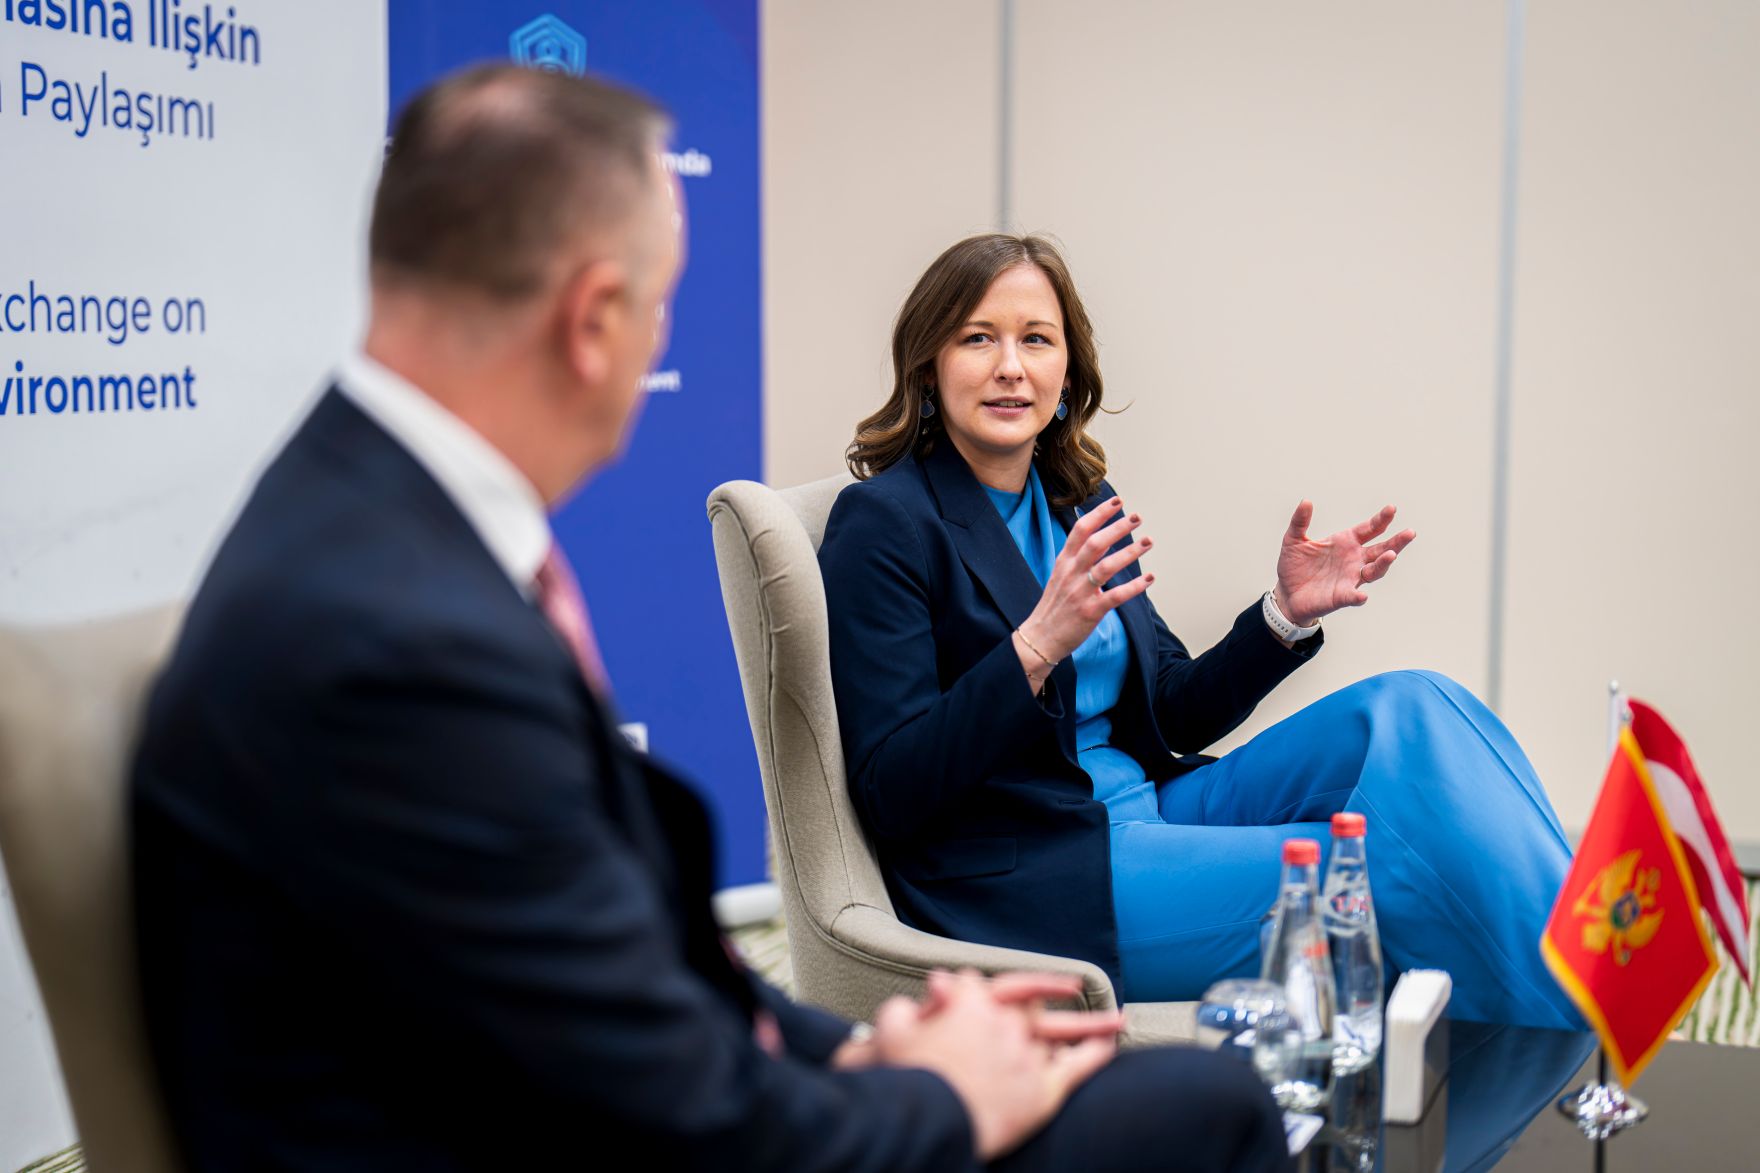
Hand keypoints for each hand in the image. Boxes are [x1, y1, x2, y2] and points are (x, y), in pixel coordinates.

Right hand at [866, 969, 1117, 1159]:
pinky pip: (1077, 1066)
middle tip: (1072, 989)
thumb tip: (932, 989)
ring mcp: (1028, 1057)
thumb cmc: (904, 1078)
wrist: (929, 1123)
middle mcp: (1006, 1024)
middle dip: (1038, 999)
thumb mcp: (889, 1031)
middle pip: (1027, 1003)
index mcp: (970, 1005)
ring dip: (1088, 1022)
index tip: (963, 992)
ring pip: (1060, 1030)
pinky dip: (1096, 1052)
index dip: (967, 990)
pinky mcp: (1043, 1091)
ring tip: (1117, 1018)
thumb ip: (907, 1005)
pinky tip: (1111, 1042)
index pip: (977, 984)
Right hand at [1016, 499, 1153, 677]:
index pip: (1080, 530)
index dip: (1099, 514)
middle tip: (1137, 517)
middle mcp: (1071, 574)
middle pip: (1095, 543)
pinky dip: (1134, 587)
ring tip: (1148, 541)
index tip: (1117, 502)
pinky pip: (1115, 596)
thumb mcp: (1060, 575)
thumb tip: (1101, 538)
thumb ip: (1078, 558)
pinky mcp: (1090, 612)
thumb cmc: (1055, 605)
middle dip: (1117, 528)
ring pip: (1106, 567)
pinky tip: (1150, 578)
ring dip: (1129, 552)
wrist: (1040, 637)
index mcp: (1064, 562)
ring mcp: (1080, 593)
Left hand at [1273, 501, 1415, 626]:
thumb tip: (1306, 501)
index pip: (1370, 529)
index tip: (1391, 509)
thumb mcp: (1293, 540)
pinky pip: (1352, 597)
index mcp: (1346, 542)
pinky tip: (1362, 595)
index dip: (1381, 520)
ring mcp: (1350, 578)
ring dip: (1383, 564)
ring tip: (1391, 555)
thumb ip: (1300, 522)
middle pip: (1382, 549)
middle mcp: (1354, 559)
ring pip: (1374, 571)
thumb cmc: (1295, 566)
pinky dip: (1358, 597)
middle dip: (1397, 542)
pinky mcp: (1341, 597)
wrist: (1287, 593)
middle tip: (1410, 532)